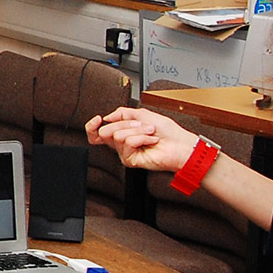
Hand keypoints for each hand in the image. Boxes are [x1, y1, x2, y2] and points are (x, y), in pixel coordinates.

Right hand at [85, 107, 200, 173]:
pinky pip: (128, 143)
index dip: (92, 126)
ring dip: (138, 130)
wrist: (180, 144)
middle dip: (125, 124)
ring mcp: (125, 152)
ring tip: (151, 133)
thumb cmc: (168, 131)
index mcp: (123, 131)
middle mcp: (122, 143)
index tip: (98, 119)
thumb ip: (122, 113)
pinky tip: (152, 141)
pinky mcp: (130, 160)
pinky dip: (142, 138)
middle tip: (141, 125)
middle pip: (106, 131)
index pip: (98, 132)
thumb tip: (107, 117)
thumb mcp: (143, 114)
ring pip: (118, 135)